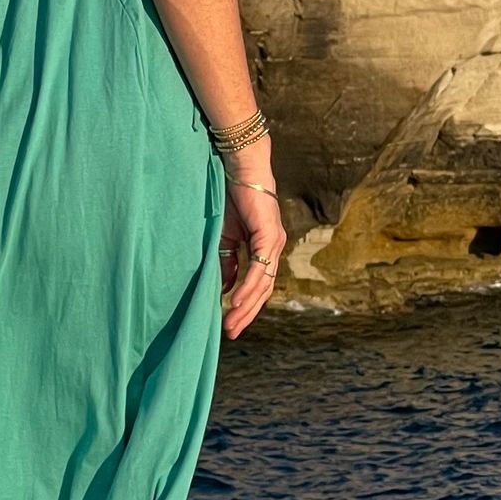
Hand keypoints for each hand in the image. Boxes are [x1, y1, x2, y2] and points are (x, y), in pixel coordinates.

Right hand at [217, 157, 283, 340]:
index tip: (230, 324)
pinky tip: (236, 301)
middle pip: (263, 290)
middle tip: (231, 332)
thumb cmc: (231, 197)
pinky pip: (259, 267)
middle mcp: (273, 247)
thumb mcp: (226, 237)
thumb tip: (225, 289)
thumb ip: (227, 263)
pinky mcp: (269, 234)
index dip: (246, 306)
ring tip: (231, 322)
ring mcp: (274, 242)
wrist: (239, 167)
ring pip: (263, 282)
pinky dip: (248, 286)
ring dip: (246, 305)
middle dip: (246, 313)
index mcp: (265, 248)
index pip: (258, 285)